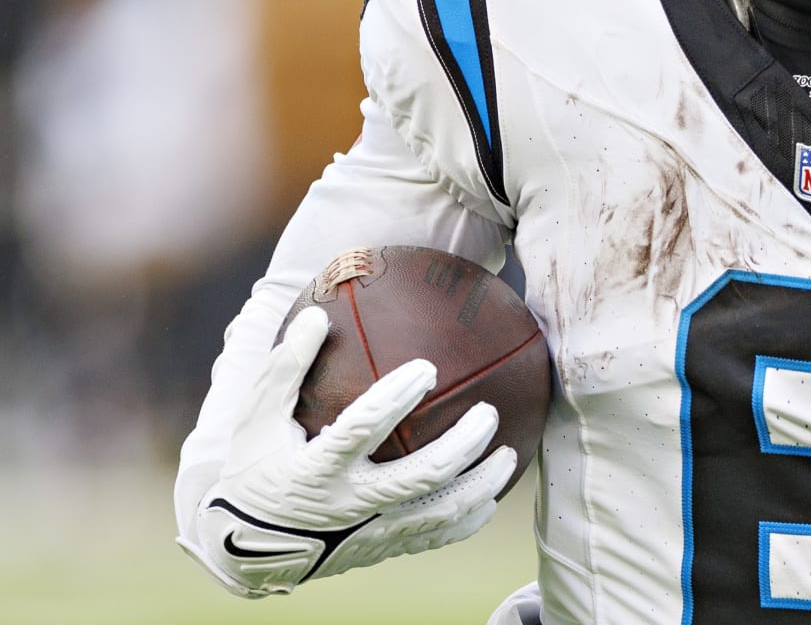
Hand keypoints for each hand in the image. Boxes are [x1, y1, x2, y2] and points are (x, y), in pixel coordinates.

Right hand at [180, 305, 515, 597]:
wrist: (245, 547)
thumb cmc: (256, 466)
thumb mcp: (255, 418)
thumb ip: (285, 368)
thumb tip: (317, 315)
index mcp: (316, 470)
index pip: (361, 430)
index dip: (394, 399)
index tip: (426, 368)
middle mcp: (348, 506)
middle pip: (418, 477)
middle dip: (460, 446)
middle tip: (487, 412)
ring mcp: (369, 533)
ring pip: (438, 513)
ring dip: (480, 485)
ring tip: (510, 454)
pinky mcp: (382, 549)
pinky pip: (434, 538)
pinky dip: (467, 520)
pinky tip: (491, 498)